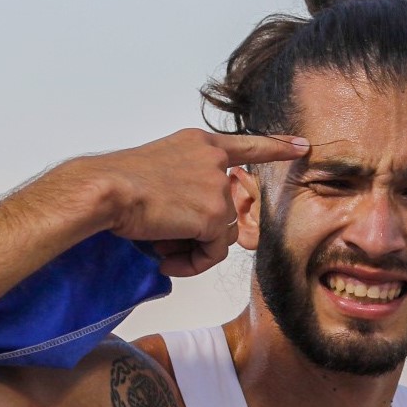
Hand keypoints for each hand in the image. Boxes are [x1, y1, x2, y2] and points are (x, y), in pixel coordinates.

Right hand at [57, 129, 308, 276]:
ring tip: (160, 248)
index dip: (276, 147)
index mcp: (198, 143)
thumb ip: (183, 181)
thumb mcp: (156, 167)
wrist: (105, 190)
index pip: (246, 144)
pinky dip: (192, 262)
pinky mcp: (212, 214)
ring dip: (193, 248)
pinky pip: (213, 252)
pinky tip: (164, 259)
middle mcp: (213, 161)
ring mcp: (216, 187)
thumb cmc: (115, 182)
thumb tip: (191, 216)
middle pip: (227, 209)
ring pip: (220, 233)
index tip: (301, 146)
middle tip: (166, 238)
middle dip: (202, 230)